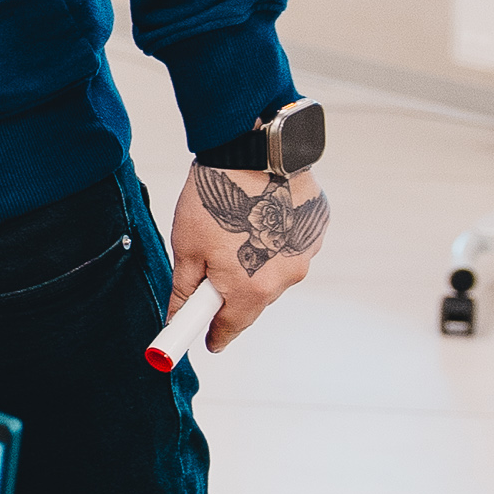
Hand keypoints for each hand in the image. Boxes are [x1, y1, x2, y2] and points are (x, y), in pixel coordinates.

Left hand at [166, 162, 330, 351]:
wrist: (254, 151)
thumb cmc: (215, 198)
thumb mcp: (187, 248)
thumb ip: (185, 290)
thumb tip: (176, 318)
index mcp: (252, 291)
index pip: (231, 327)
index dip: (215, 335)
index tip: (209, 342)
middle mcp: (287, 279)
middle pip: (253, 299)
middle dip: (232, 289)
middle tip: (212, 265)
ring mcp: (307, 254)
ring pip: (275, 270)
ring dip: (257, 259)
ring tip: (237, 227)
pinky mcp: (317, 229)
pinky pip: (292, 245)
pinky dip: (277, 237)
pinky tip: (261, 214)